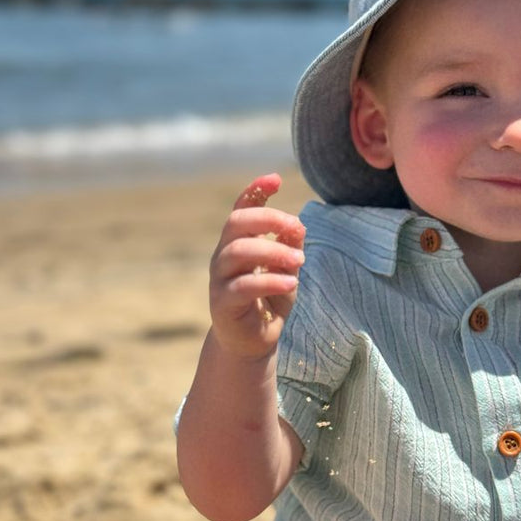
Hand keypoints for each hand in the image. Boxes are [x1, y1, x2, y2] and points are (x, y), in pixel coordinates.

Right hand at [208, 173, 304, 362]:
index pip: (242, 209)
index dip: (255, 190)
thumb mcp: (286, 269)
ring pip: (238, 252)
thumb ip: (289, 247)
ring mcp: (220, 279)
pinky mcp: (222, 303)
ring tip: (299, 260)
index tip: (276, 179)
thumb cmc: (269, 300)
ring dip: (273, 251)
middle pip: (237, 223)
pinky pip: (242, 286)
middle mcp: (224, 255)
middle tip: (297, 227)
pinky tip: (291, 282)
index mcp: (239, 242)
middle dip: (268, 219)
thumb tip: (298, 225)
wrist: (252, 342)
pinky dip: (269, 280)